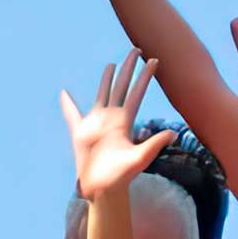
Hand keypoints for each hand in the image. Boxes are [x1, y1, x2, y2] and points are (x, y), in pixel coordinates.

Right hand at [57, 55, 173, 203]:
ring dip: (106, 79)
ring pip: (102, 94)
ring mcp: (97, 124)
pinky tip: (64, 93)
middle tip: (136, 49)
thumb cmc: (121, 177)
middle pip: (122, 87)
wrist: (103, 188)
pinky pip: (73, 115)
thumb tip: (173, 133)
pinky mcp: (81, 132)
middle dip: (128, 68)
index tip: (154, 60)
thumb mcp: (140, 159)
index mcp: (125, 122)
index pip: (137, 93)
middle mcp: (112, 118)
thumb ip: (154, 144)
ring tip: (111, 64)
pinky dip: (68, 105)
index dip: (145, 77)